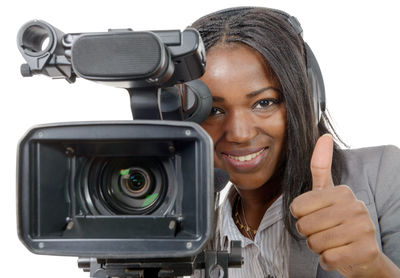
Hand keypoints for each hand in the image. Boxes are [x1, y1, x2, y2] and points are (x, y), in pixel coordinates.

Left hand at [290, 134, 381, 276]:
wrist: (362, 254)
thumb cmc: (338, 222)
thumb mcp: (327, 193)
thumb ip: (321, 167)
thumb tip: (324, 136)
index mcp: (342, 191)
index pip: (297, 207)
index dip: (300, 217)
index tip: (315, 217)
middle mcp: (356, 206)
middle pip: (305, 225)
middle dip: (308, 234)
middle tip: (323, 233)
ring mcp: (364, 228)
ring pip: (315, 242)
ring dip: (317, 248)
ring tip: (331, 243)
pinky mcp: (366, 251)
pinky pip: (328, 258)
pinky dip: (327, 261)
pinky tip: (337, 255)